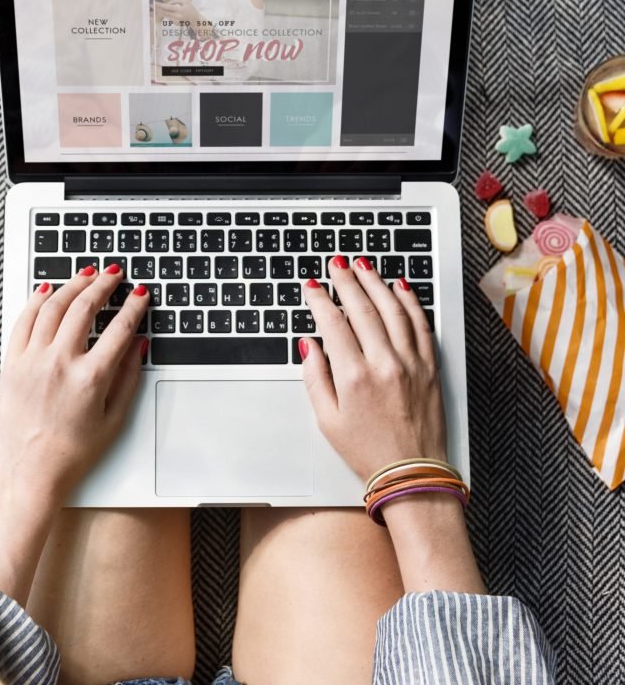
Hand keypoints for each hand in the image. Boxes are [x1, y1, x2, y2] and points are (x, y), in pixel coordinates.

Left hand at [0, 265, 149, 604]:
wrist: (29, 472)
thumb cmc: (72, 452)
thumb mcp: (114, 417)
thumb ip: (130, 376)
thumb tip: (139, 344)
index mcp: (90, 378)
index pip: (119, 328)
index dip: (134, 306)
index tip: (140, 294)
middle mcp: (60, 364)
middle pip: (84, 308)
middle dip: (103, 285)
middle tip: (113, 274)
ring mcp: (32, 361)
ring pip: (53, 307)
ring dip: (72, 285)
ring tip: (86, 274)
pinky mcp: (12, 364)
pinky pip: (24, 321)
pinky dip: (36, 301)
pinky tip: (47, 290)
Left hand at [155, 0, 204, 26]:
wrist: (196, 20)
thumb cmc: (191, 9)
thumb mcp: (185, 1)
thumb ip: (176, 0)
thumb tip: (167, 3)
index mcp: (180, 10)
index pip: (168, 7)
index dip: (160, 5)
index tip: (154, 3)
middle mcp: (177, 17)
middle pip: (165, 12)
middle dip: (157, 8)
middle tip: (151, 5)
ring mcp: (176, 21)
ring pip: (166, 15)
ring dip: (160, 11)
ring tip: (154, 8)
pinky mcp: (175, 23)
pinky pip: (169, 17)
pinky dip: (166, 14)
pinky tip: (165, 12)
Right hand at [301, 256, 444, 481]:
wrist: (412, 474)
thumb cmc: (368, 451)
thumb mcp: (327, 420)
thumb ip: (315, 378)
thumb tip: (309, 345)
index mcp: (354, 377)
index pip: (333, 323)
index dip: (320, 299)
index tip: (312, 286)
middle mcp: (384, 364)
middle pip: (362, 308)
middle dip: (346, 280)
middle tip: (337, 264)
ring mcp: (410, 362)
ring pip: (393, 309)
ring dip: (376, 283)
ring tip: (364, 266)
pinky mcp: (430, 366)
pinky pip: (420, 324)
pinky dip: (410, 302)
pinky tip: (400, 288)